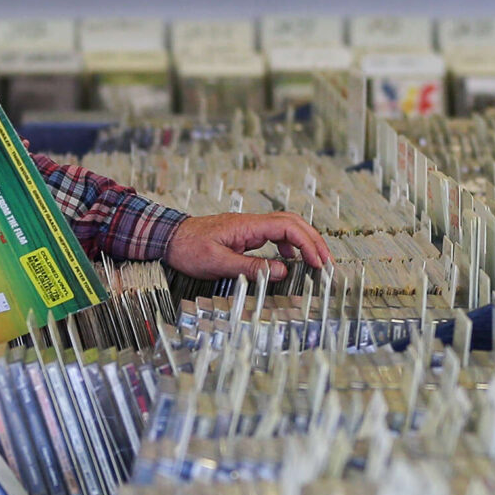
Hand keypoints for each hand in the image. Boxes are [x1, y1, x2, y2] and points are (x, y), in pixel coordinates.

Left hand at [164, 211, 331, 284]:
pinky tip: (289, 260)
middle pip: (292, 223)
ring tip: (314, 261)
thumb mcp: (218, 263)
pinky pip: (274, 235)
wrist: (169, 238)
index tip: (317, 262)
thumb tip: (282, 271)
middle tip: (326, 261)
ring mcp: (249, 227)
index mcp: (247, 225)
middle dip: (313, 240)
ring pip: (285, 227)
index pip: (287, 227)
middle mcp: (251, 223)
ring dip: (303, 242)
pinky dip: (288, 245)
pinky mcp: (245, 235)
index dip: (306, 243)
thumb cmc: (188, 248)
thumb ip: (250, 267)